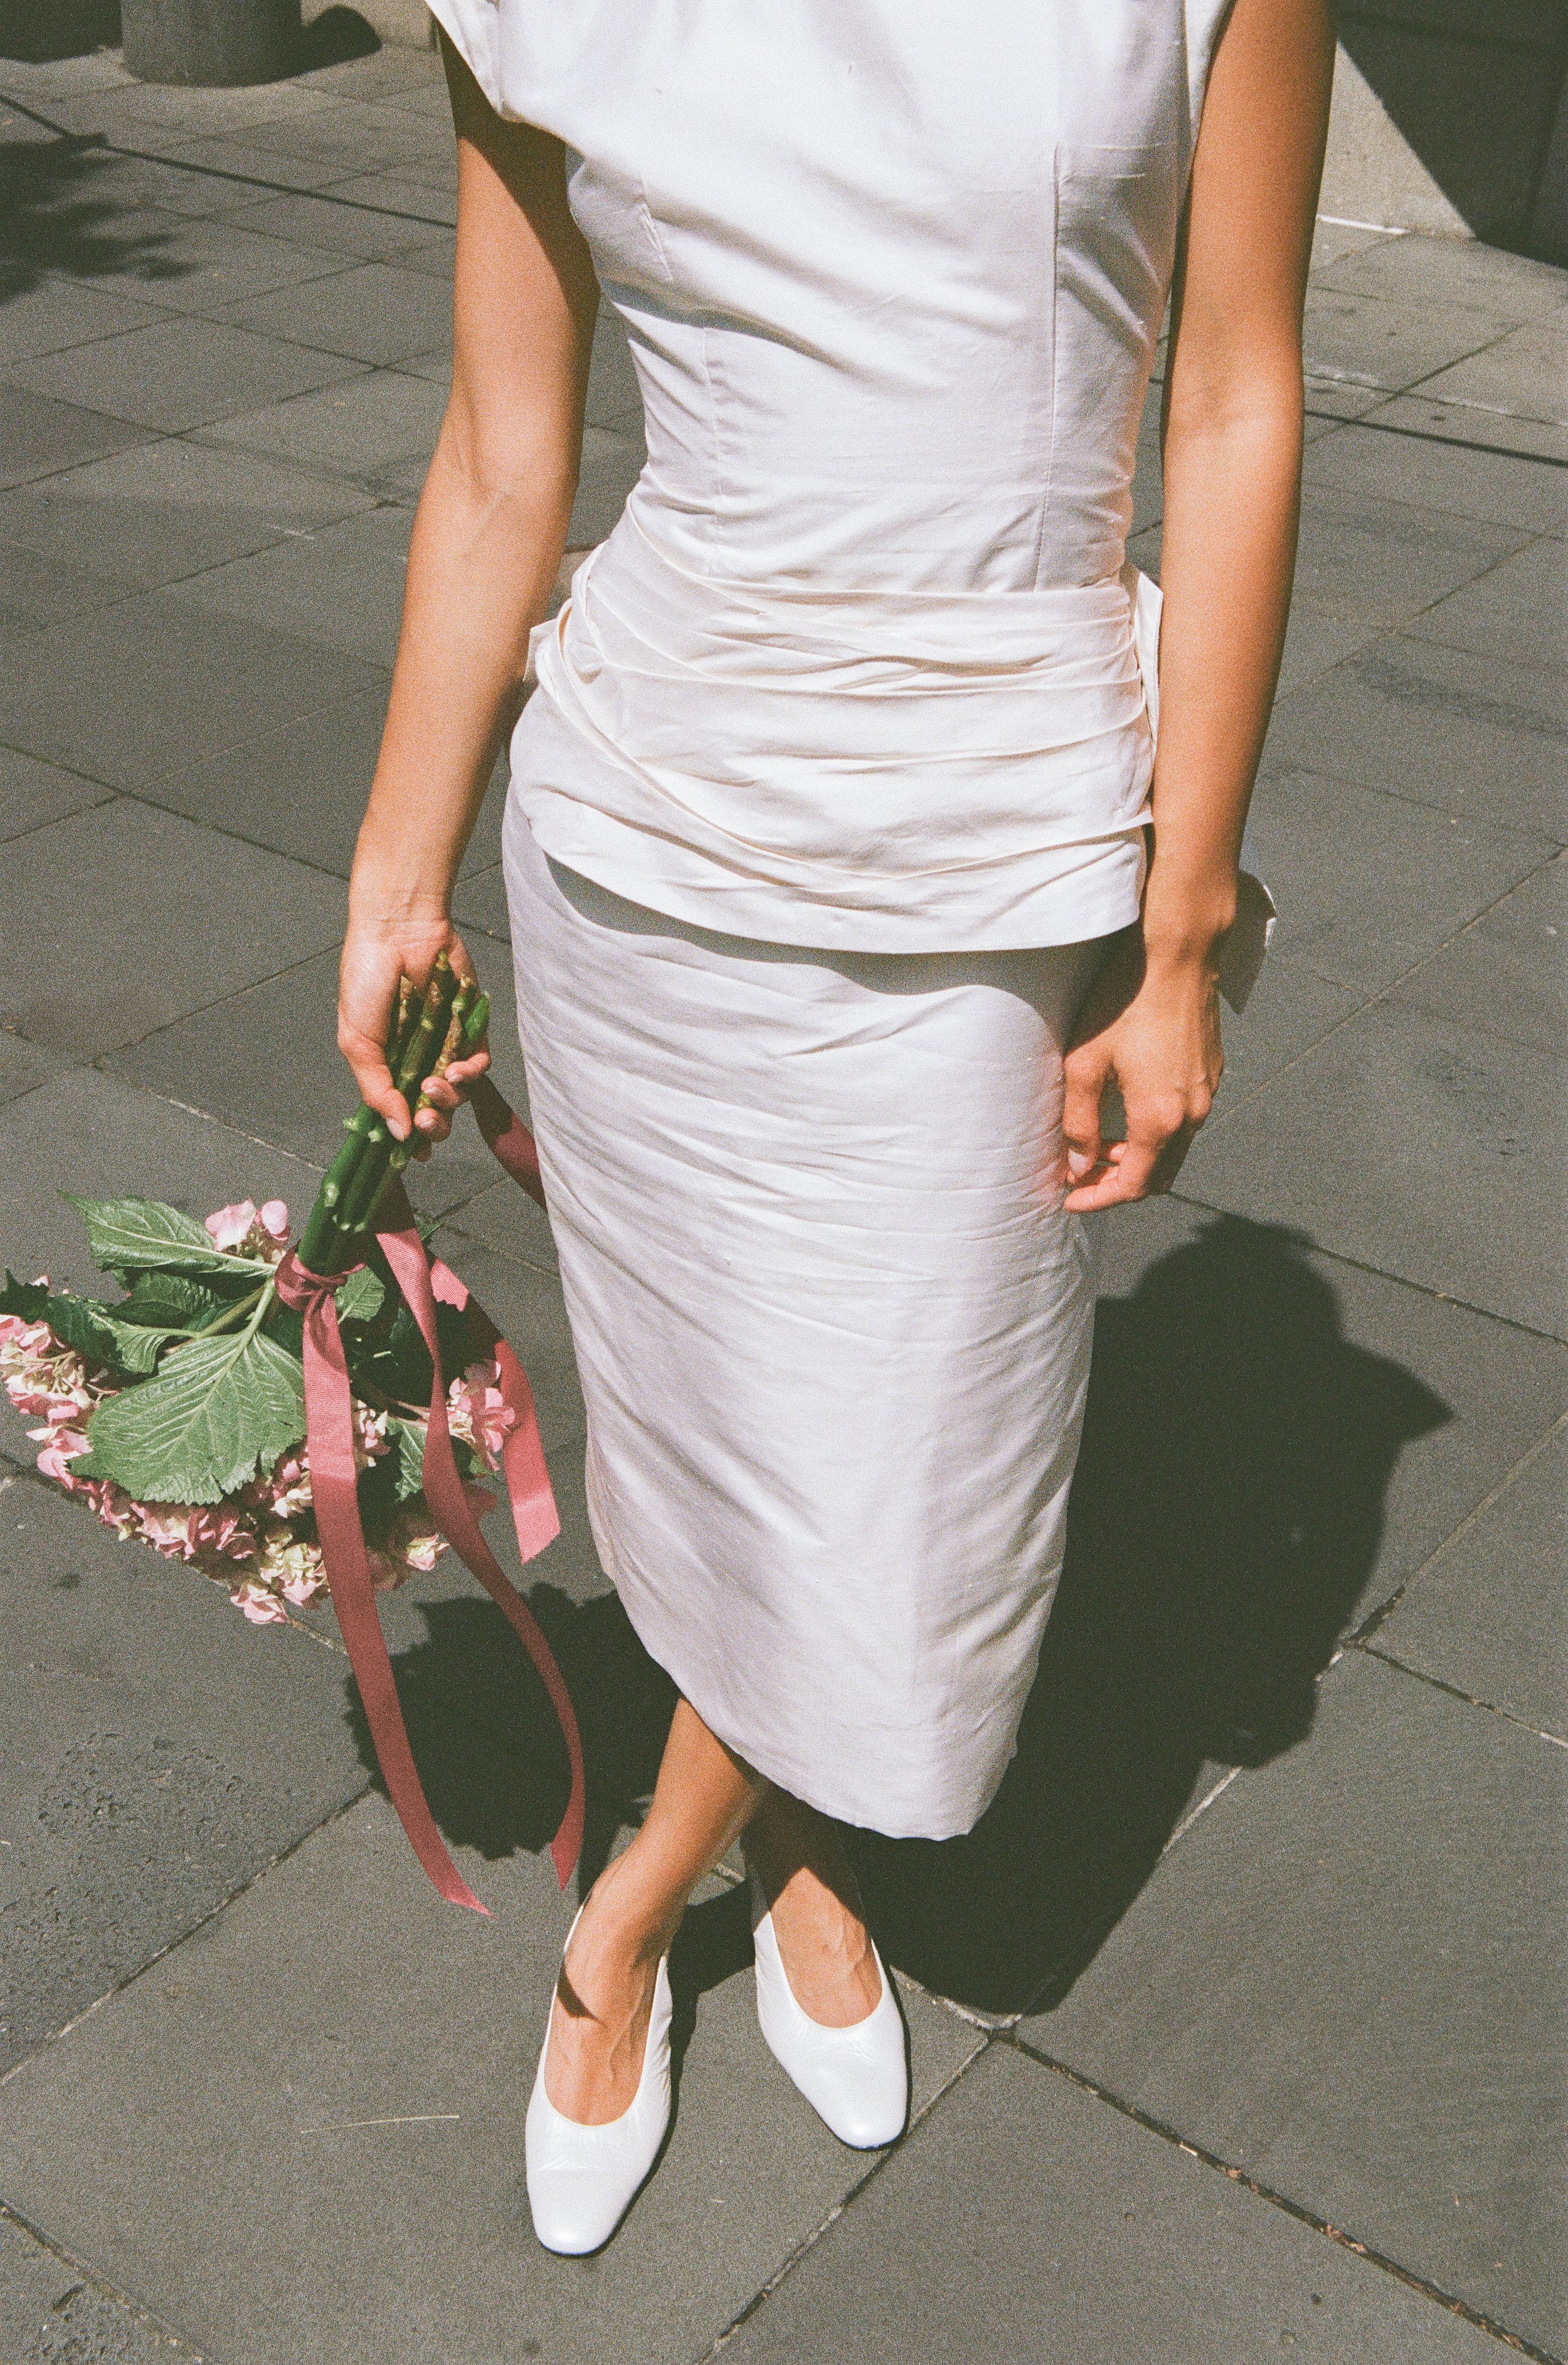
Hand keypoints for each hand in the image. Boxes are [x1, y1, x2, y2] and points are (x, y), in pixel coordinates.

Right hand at [337, 912, 490, 1157]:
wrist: (398, 932)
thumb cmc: (367, 981)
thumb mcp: (357, 1041)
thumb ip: (377, 1090)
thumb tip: (399, 1135)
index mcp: (387, 1068)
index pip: (403, 1114)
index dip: (411, 1139)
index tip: (413, 1155)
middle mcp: (419, 1060)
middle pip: (436, 1111)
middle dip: (435, 1124)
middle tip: (428, 1120)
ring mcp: (447, 1044)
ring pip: (460, 1093)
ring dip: (451, 1098)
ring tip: (436, 1085)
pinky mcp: (471, 1027)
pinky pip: (480, 1062)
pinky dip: (472, 1073)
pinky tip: (458, 1070)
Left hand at [1060, 928, 1222, 1211]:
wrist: (1177, 953)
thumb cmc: (1123, 1001)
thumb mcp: (1084, 1064)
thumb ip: (1079, 1122)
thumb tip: (1078, 1165)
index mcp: (1161, 1118)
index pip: (1134, 1185)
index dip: (1099, 1198)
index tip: (1070, 1198)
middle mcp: (1193, 1113)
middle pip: (1160, 1176)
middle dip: (1119, 1184)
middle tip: (1082, 1176)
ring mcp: (1208, 1092)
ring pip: (1174, 1149)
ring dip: (1139, 1158)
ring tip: (1099, 1147)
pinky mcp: (1212, 1072)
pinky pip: (1185, 1121)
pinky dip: (1157, 1133)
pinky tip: (1127, 1114)